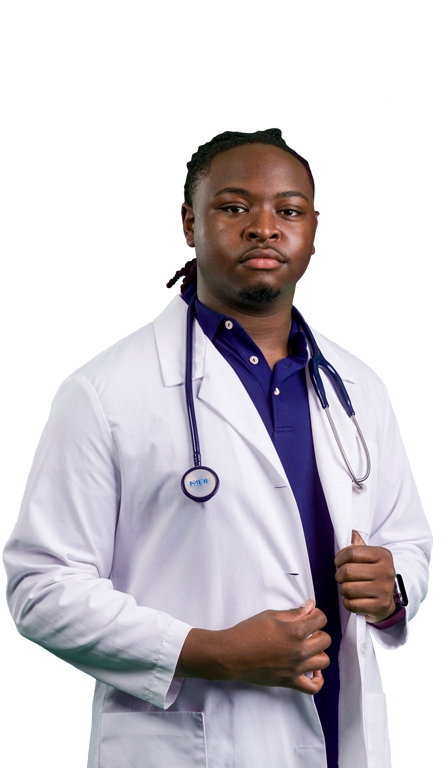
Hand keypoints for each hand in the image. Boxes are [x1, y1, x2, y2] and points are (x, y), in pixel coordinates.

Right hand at [215, 600, 330, 694]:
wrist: (231, 655)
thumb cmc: (247, 633)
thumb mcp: (270, 616)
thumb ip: (294, 612)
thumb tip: (310, 606)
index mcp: (295, 631)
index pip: (320, 620)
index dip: (316, 614)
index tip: (310, 615)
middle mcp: (299, 651)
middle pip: (325, 640)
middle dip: (318, 631)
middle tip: (306, 629)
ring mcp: (296, 668)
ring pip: (324, 661)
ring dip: (318, 652)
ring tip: (307, 647)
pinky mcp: (289, 681)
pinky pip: (313, 687)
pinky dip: (317, 679)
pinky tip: (312, 670)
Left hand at [334, 531, 396, 623]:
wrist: (390, 598)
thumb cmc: (375, 575)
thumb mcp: (371, 557)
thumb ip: (359, 545)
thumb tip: (352, 533)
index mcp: (383, 555)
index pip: (351, 552)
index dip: (339, 558)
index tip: (339, 562)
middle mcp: (386, 571)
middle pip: (347, 571)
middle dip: (339, 575)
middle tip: (342, 578)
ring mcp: (384, 590)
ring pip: (347, 588)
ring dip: (344, 590)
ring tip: (350, 588)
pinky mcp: (380, 606)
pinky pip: (351, 604)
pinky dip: (348, 603)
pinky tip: (355, 599)